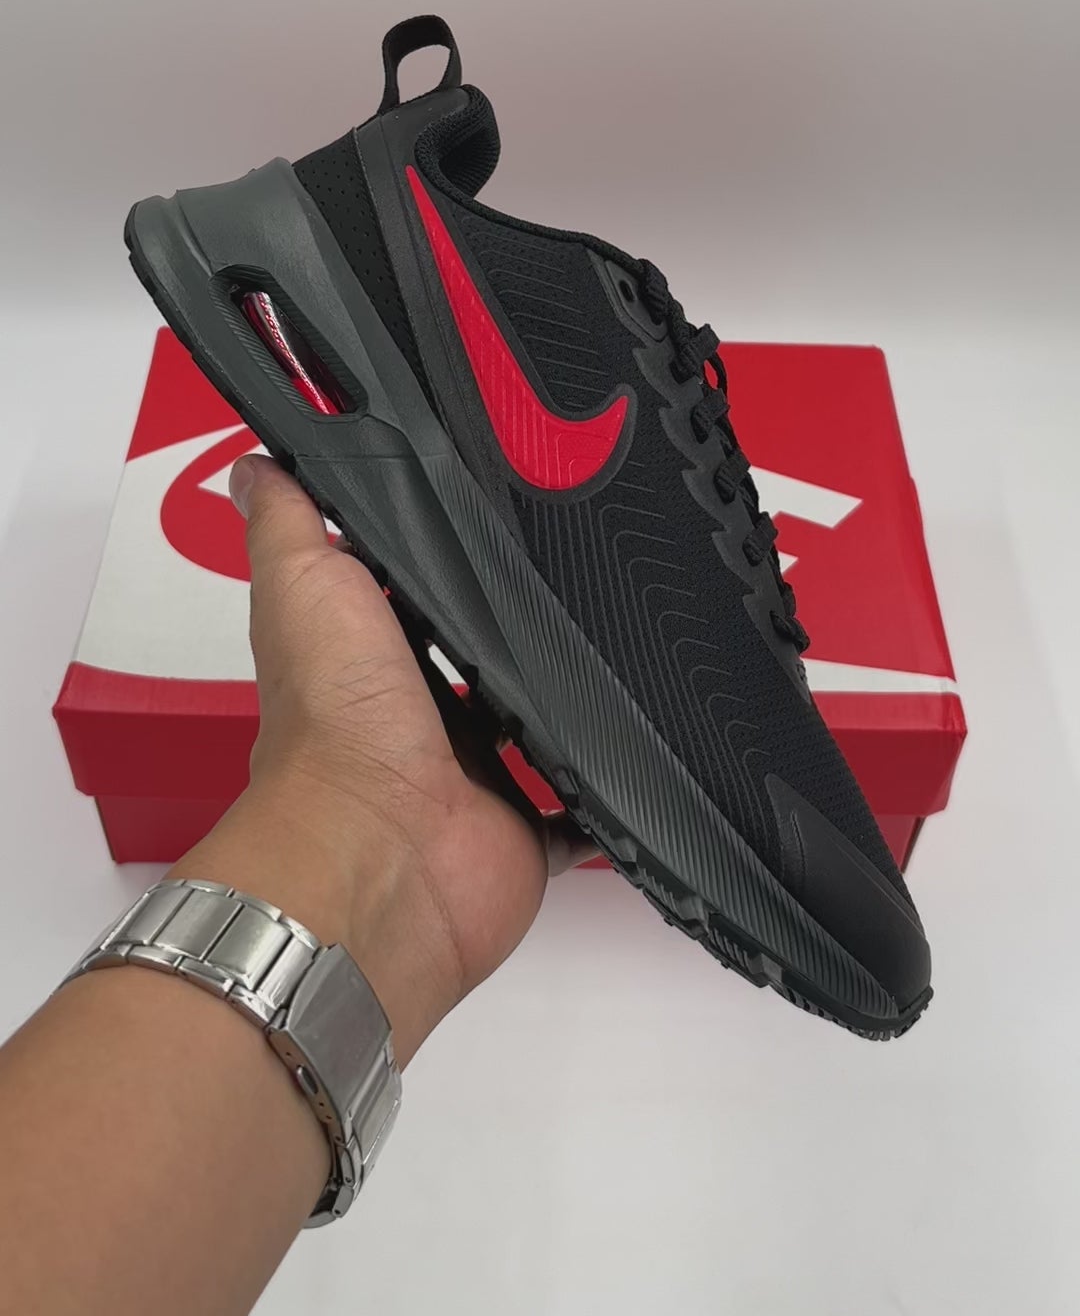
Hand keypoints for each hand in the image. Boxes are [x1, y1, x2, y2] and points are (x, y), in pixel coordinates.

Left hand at [177, 454, 592, 1064]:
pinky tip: (638, 750)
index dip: (438, 563)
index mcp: (364, 661)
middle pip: (474, 663)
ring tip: (624, 640)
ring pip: (529, 729)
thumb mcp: (304, 586)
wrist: (380, 851)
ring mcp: (472, 780)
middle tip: (581, 569)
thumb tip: (256, 465)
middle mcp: (415, 721)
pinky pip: (576, 812)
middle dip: (515, 628)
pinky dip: (603, 794)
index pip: (405, 599)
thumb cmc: (334, 725)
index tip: (488, 509)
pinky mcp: (523, 832)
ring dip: (562, 700)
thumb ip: (290, 523)